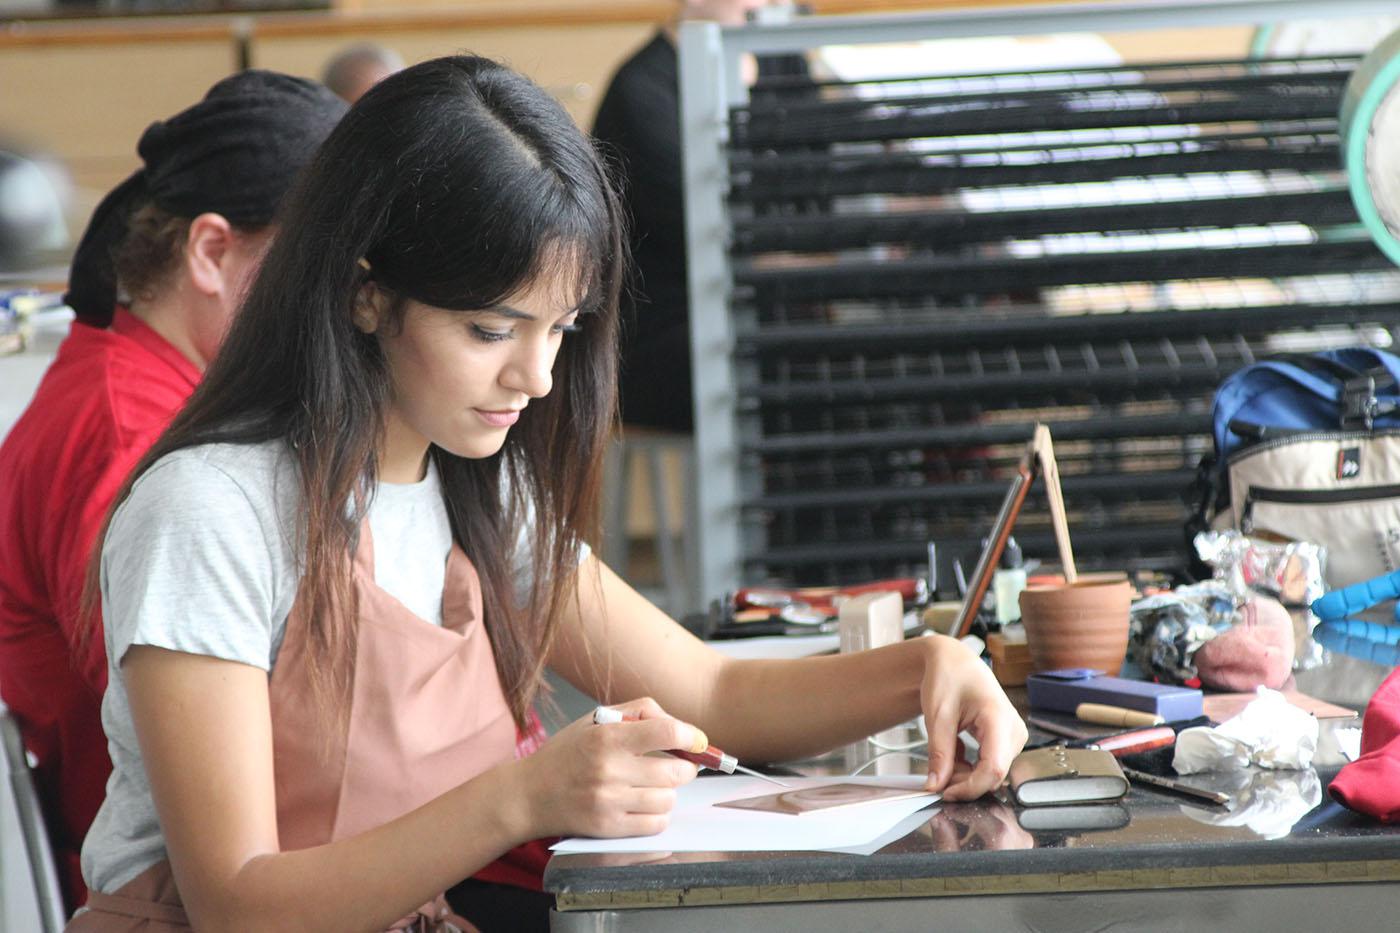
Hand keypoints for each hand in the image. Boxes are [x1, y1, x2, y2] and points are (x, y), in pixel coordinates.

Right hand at [513, 696, 699, 839]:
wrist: (529, 794)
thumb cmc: (567, 753)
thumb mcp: (596, 718)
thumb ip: (639, 712)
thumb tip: (679, 726)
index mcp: (607, 737)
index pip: (667, 732)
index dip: (691, 736)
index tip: (697, 741)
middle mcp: (609, 769)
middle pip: (676, 772)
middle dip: (684, 767)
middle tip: (676, 765)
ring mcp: (609, 802)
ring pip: (668, 800)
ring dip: (668, 792)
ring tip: (651, 786)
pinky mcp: (608, 828)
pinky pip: (655, 824)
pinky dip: (657, 814)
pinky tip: (643, 804)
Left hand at [918, 635, 1026, 800]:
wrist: (955, 661)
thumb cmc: (948, 678)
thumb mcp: (937, 716)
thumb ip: (938, 753)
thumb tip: (935, 786)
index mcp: (998, 718)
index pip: (992, 769)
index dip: (969, 788)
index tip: (944, 792)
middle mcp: (1013, 729)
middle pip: (992, 774)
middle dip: (963, 781)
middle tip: (937, 771)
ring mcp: (1014, 736)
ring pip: (991, 773)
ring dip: (965, 774)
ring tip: (945, 752)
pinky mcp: (1008, 740)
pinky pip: (990, 765)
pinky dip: (969, 766)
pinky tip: (955, 750)